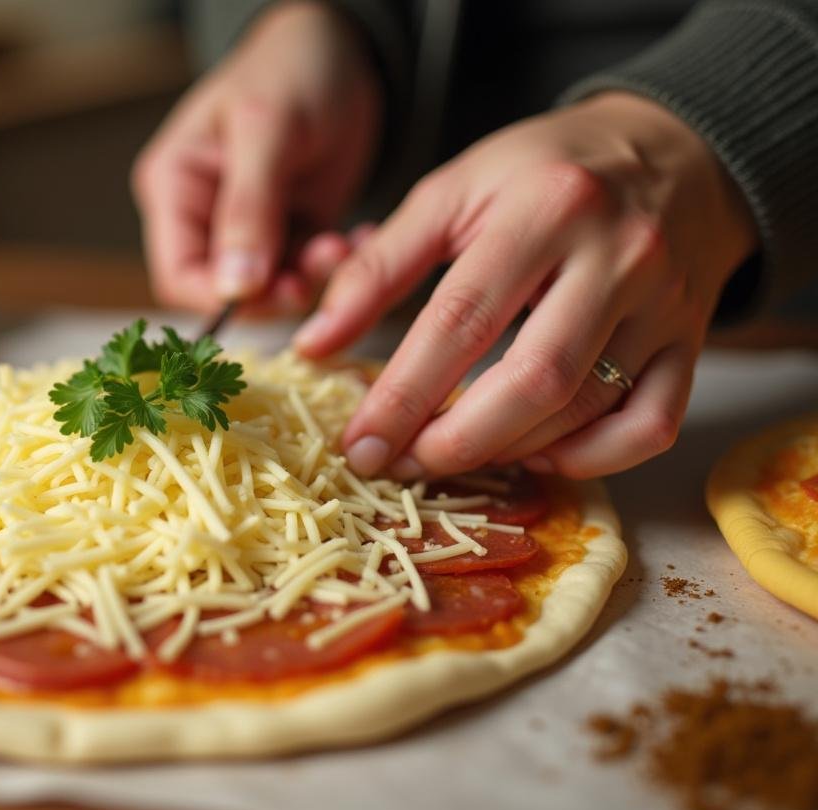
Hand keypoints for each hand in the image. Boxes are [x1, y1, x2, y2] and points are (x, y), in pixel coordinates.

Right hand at [132, 1, 380, 314]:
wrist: (347, 49)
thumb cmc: (292, 69)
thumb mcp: (268, 132)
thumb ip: (248, 211)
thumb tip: (232, 288)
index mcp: (176, 187)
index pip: (178, 273)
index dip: (214, 299)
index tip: (267, 295)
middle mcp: (205, 215)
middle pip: (224, 290)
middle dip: (272, 291)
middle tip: (315, 273)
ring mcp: (251, 228)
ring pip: (270, 289)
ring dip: (310, 278)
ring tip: (341, 244)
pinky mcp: (292, 231)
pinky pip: (307, 272)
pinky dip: (333, 266)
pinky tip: (355, 237)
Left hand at [294, 92, 756, 478]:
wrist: (670, 152)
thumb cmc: (544, 173)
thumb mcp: (453, 193)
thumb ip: (377, 268)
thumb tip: (312, 345)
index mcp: (546, 208)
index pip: (461, 320)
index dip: (403, 394)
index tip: (360, 443)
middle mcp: (617, 257)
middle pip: (534, 380)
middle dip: (457, 440)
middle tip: (403, 462)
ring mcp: (665, 304)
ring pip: (588, 410)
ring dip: (509, 451)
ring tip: (450, 453)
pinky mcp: (691, 341)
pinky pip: (650, 426)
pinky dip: (589, 459)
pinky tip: (535, 452)